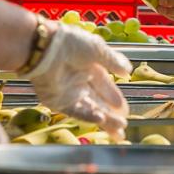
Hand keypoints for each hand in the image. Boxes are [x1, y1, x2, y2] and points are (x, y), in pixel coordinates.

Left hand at [28, 23, 131, 139]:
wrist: (46, 49)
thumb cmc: (71, 43)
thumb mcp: (97, 49)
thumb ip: (113, 61)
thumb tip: (128, 70)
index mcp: (89, 67)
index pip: (105, 86)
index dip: (115, 97)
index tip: (124, 109)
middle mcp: (79, 81)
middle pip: (99, 101)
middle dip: (112, 114)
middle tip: (124, 125)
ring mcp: (69, 92)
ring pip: (90, 109)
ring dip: (104, 119)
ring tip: (119, 130)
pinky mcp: (58, 101)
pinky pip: (76, 111)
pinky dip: (88, 116)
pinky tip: (101, 119)